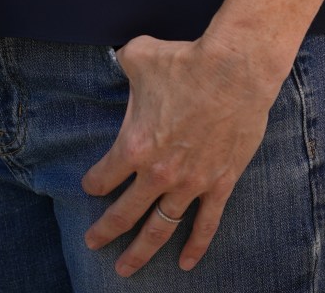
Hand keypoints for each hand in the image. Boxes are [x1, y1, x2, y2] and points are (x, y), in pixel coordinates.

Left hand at [81, 30, 285, 276]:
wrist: (235, 69)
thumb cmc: (185, 61)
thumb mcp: (139, 55)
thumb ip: (123, 62)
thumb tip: (120, 58)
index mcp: (134, 145)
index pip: (105, 176)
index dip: (94, 184)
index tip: (90, 188)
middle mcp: (159, 172)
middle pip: (126, 213)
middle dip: (106, 231)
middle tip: (93, 243)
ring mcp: (191, 182)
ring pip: (161, 228)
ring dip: (142, 251)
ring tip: (126, 269)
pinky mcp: (220, 183)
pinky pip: (206, 224)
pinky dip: (196, 246)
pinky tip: (186, 264)